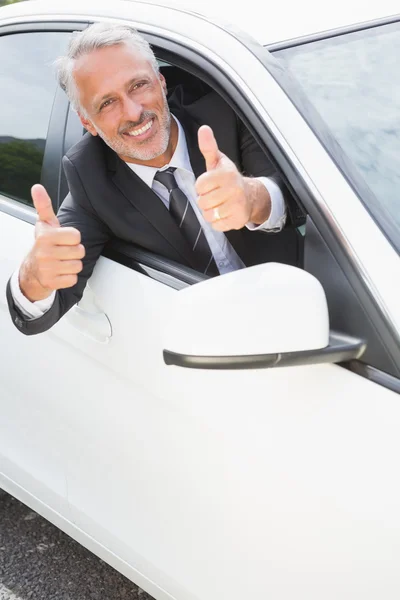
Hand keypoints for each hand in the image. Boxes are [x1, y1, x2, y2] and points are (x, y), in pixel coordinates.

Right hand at [19, 185, 84, 301]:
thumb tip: (37, 187)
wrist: (32, 270)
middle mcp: (45, 252)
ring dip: (73, 265)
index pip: (77, 236)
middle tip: (63, 252)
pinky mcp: (51, 282)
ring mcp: (47, 268)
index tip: (63, 240)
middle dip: (74, 253)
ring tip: (62, 262)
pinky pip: (73, 279)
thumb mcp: (45, 224)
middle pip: (80, 251)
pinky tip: (60, 273)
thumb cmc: (43, 245)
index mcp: (45, 236)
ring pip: (78, 266)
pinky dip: (69, 277)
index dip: (73, 238)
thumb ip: (44, 206)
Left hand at [195, 126, 270, 230]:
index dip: (202, 186)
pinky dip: (218, 222)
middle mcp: (234, 189)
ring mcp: (237, 206)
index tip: (210, 184)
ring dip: (211, 212)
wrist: (250, 196)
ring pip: (208, 215)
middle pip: (203, 202)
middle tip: (215, 196)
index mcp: (226, 174)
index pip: (200, 186)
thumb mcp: (218, 162)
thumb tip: (204, 129)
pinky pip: (216, 225)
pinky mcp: (238, 220)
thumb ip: (208, 147)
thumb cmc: (228, 179)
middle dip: (206, 200)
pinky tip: (225, 213)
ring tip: (219, 205)